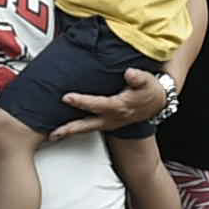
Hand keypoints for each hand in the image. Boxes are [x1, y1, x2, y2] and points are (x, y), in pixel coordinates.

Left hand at [49, 68, 170, 138]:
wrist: (156, 102)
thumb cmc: (149, 90)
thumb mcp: (148, 81)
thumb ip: (139, 77)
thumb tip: (130, 73)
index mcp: (119, 106)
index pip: (97, 105)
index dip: (82, 101)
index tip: (67, 97)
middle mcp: (112, 118)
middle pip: (88, 125)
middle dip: (70, 128)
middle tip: (54, 132)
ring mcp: (109, 123)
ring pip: (87, 129)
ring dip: (70, 132)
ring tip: (52, 135)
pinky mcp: (107, 123)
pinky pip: (89, 127)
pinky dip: (77, 129)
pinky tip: (65, 128)